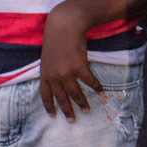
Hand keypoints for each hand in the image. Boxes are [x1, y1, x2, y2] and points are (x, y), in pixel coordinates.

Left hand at [39, 7, 101, 121]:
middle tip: (73, 120)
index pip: (46, 95)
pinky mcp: (79, 67)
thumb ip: (51, 69)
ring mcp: (66, 72)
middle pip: (61, 98)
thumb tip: (56, 79)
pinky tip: (102, 92)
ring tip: (87, 110)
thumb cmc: (56, 38)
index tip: (53, 116)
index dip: (49, 106)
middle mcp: (54, 76)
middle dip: (67, 110)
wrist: (65, 25)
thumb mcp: (48, 56)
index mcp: (45, 74)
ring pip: (75, 93)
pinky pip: (89, 81)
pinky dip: (96, 87)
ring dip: (82, 103)